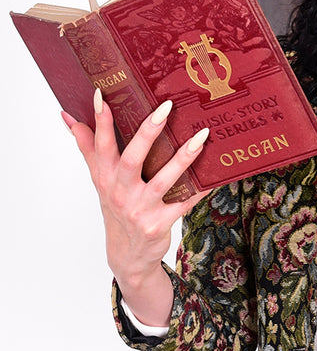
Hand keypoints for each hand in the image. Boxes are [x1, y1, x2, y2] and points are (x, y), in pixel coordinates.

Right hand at [64, 91, 211, 323]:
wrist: (128, 255)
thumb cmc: (117, 208)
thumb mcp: (100, 180)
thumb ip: (87, 147)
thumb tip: (68, 117)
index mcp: (106, 177)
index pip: (100, 144)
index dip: (100, 121)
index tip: (101, 95)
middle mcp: (121, 192)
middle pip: (133, 158)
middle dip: (148, 132)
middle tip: (165, 107)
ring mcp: (140, 209)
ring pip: (164, 179)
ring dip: (184, 157)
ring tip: (201, 136)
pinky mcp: (159, 223)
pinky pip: (184, 203)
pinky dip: (199, 189)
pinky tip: (215, 174)